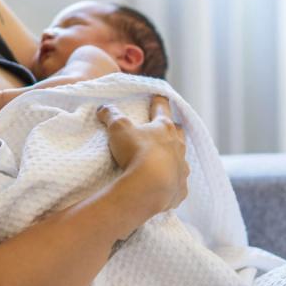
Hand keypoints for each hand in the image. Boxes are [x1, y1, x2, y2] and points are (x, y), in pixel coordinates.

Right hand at [96, 95, 188, 213]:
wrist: (149, 188)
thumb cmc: (136, 153)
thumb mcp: (119, 129)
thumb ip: (111, 116)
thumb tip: (103, 108)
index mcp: (164, 128)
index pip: (163, 108)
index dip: (159, 101)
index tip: (158, 96)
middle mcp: (178, 146)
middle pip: (179, 132)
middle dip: (173, 128)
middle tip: (166, 127)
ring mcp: (181, 168)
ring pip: (182, 158)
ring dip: (174, 156)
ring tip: (166, 157)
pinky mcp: (180, 189)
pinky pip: (179, 184)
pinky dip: (174, 182)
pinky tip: (168, 185)